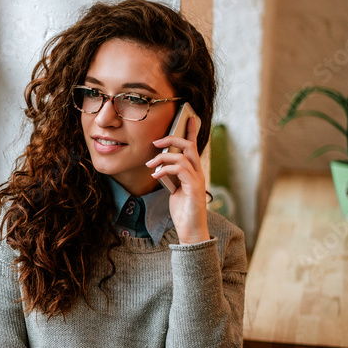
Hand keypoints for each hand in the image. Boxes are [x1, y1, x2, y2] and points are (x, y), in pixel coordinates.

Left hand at [146, 114, 209, 243]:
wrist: (190, 229)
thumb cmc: (182, 210)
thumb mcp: (174, 188)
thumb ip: (170, 176)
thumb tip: (160, 166)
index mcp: (193, 171)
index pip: (194, 146)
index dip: (191, 131)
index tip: (188, 117)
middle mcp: (198, 172)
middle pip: (189, 146)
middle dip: (172, 139)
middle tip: (155, 142)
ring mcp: (197, 180)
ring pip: (183, 157)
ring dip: (163, 157)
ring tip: (150, 164)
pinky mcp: (194, 188)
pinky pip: (181, 171)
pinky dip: (166, 169)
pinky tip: (156, 175)